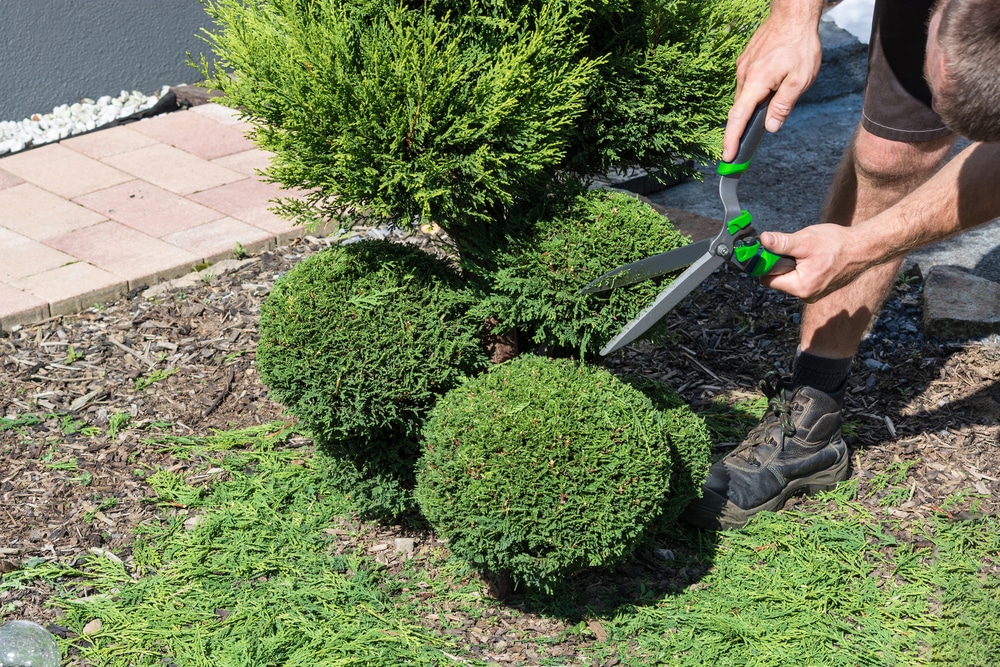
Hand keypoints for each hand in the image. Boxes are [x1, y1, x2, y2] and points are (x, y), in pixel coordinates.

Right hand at [722, 3, 823, 161]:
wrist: (793, 15)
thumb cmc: (799, 45)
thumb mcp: (800, 79)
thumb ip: (783, 105)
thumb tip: (770, 126)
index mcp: (756, 83)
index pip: (738, 118)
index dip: (731, 140)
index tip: (727, 157)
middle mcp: (744, 76)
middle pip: (739, 110)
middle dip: (739, 129)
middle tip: (743, 148)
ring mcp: (743, 67)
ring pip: (743, 96)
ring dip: (751, 107)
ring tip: (769, 106)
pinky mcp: (746, 61)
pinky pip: (746, 84)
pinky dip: (753, 93)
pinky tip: (769, 88)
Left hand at [757, 226, 871, 301]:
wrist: (862, 248)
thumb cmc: (836, 244)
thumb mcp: (805, 241)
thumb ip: (782, 243)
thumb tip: (763, 240)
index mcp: (800, 287)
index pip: (768, 280)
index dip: (766, 265)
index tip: (771, 252)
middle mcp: (806, 295)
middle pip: (779, 280)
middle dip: (781, 264)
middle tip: (794, 250)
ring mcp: (813, 293)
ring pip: (790, 278)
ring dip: (793, 265)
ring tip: (807, 253)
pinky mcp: (819, 289)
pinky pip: (801, 278)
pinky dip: (803, 267)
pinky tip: (814, 258)